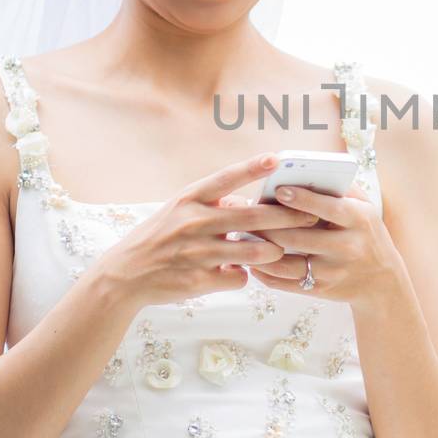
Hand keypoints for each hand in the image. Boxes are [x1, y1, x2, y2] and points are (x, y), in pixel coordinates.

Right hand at [95, 152, 319, 305]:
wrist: (125, 275)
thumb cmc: (159, 238)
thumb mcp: (180, 211)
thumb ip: (213, 205)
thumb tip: (247, 204)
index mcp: (189, 199)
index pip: (226, 179)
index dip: (252, 168)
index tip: (277, 158)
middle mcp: (193, 222)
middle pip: (251, 218)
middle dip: (286, 217)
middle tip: (311, 215)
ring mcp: (197, 252)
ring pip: (252, 252)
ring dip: (271, 252)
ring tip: (279, 250)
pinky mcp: (199, 279)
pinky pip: (237, 277)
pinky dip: (241, 276)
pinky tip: (235, 273)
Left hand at [245, 180, 406, 311]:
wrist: (381, 280)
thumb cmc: (366, 233)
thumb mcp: (365, 207)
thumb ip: (341, 189)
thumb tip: (306, 173)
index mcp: (359, 220)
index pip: (329, 208)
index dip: (303, 199)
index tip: (279, 190)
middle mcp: (347, 247)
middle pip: (299, 237)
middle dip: (269, 226)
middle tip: (246, 214)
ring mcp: (333, 272)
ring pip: (287, 263)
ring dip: (260, 250)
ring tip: (243, 237)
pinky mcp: (321, 290)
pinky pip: (286, 283)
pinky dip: (265, 274)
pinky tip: (252, 262)